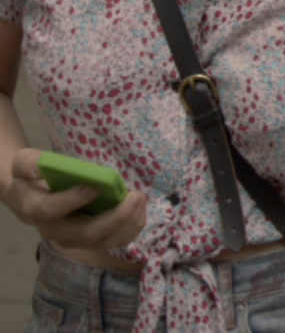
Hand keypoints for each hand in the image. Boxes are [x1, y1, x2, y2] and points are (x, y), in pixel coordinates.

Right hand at [4, 148, 146, 250]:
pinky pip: (116, 240)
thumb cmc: (32, 178)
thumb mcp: (23, 164)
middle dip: (116, 217)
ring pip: (106, 240)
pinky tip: (139, 208)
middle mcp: (55, 231)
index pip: (51, 210)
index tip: (94, 187)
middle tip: (136, 196)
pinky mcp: (91, 240)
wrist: (34, 198)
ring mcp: (75, 239)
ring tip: (141, 199)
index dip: (71, 200)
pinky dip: (132, 226)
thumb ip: (29, 163)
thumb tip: (40, 164)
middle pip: (87, 233)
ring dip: (129, 222)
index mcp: (36, 209)